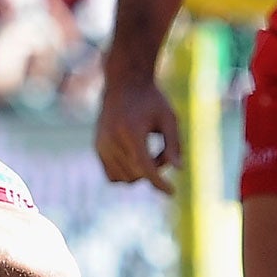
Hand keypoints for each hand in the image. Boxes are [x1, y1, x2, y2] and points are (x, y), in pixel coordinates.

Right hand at [95, 77, 181, 192]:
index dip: (159, 183)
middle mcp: (113, 140)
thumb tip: (179, 170)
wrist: (124, 83)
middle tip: (164, 152)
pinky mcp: (98, 148)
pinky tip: (136, 158)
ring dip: (140, 174)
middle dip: (154, 170)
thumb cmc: (151, 100)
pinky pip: (113, 176)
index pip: (145, 168)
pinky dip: (126, 174)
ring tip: (150, 153)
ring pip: (124, 179)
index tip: (172, 192)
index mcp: (131, 132)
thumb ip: (174, 144)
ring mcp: (102, 145)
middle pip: (137, 174)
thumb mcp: (169, 118)